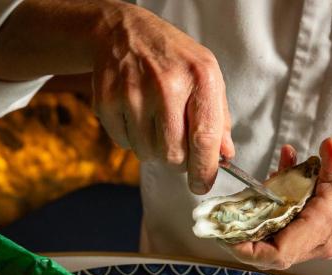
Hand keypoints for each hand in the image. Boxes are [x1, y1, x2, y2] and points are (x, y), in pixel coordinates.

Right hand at [91, 3, 233, 193]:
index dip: (205, 171)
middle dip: (177, 159)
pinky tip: (134, 114)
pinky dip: (130, 138)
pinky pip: (123, 143)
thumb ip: (218, 117)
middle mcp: (167, 84)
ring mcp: (133, 92)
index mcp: (200, 78)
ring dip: (153, 148)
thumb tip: (225, 156)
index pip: (205, 139)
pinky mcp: (106, 100)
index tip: (202, 185)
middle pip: (173, 154)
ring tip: (153, 120)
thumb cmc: (173, 59)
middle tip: (175, 143)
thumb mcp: (206, 76)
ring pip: (147, 153)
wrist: (125, 32)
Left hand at [225, 124, 331, 269]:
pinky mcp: (322, 233)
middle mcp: (323, 238)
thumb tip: (327, 154)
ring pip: (277, 238)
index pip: (278, 252)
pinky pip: (289, 228)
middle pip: (270, 250)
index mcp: (329, 220)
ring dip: (262, 212)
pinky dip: (277, 207)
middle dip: (245, 227)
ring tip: (269, 176)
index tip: (223, 232)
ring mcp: (323, 239)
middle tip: (234, 197)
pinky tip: (285, 174)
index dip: (245, 248)